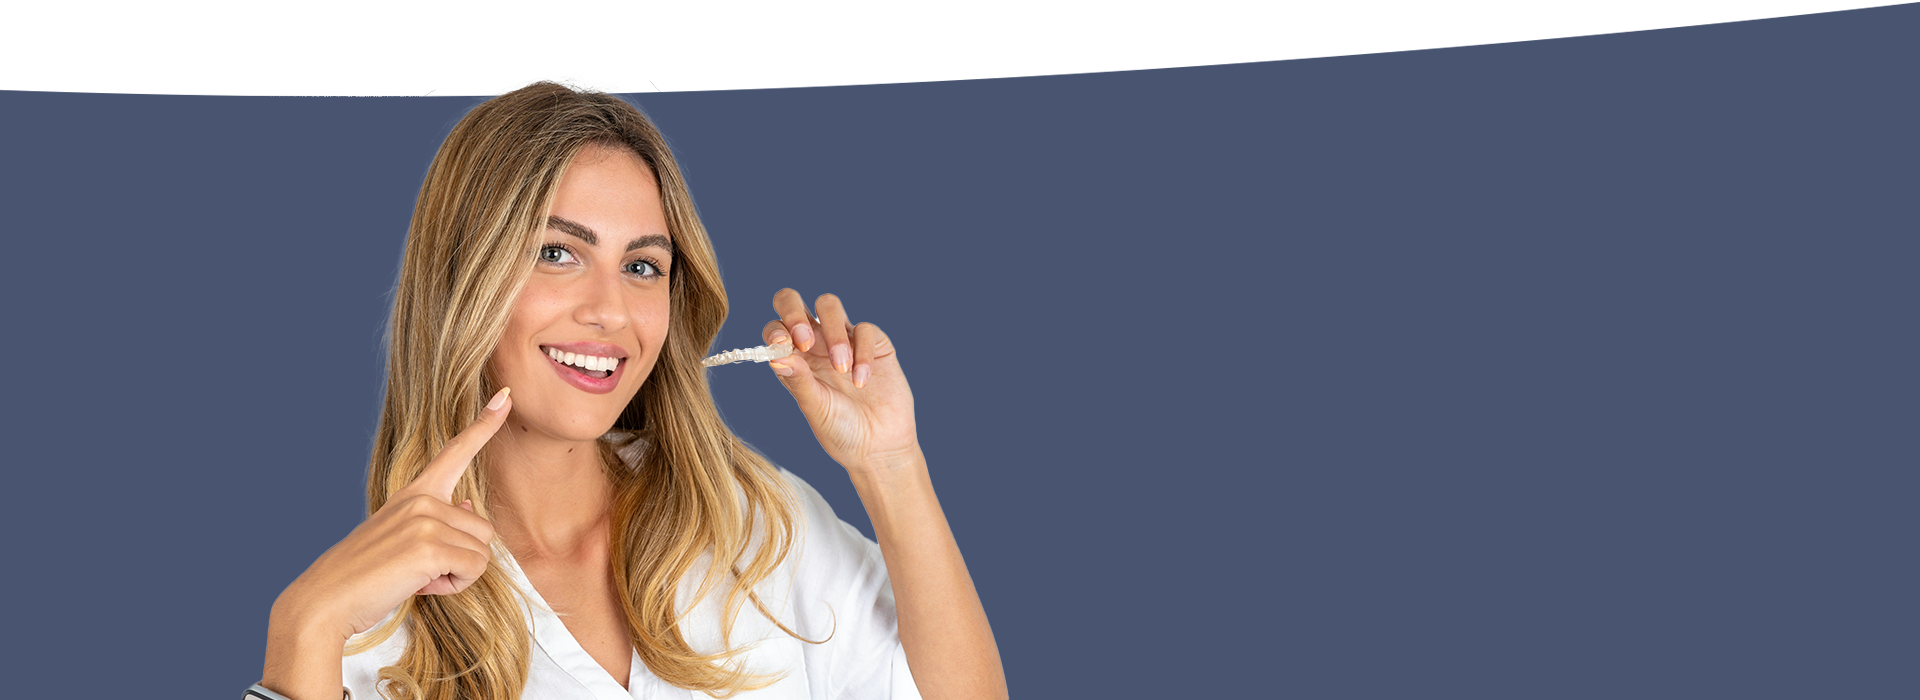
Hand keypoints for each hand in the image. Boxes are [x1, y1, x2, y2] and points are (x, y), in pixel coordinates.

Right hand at [273, 387, 511, 641]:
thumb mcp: (401, 539)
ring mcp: (425, 520)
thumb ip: (437, 521)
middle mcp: (421, 500)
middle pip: (484, 530)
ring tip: (418, 577)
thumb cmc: (365, 575)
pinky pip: (473, 569)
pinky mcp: (428, 547)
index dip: (484, 425)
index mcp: (414, 493)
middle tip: (422, 571)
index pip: (455, 452)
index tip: (505, 397)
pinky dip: (455, 586)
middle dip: (462, 560)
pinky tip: (422, 586)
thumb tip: (467, 506)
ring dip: (458, 575)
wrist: (326, 600)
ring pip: (483, 552)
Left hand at [763, 289, 919, 473]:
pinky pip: (864, 329)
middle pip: (795, 302)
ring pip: (828, 305)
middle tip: (806, 340)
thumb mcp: (815, 408)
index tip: (785, 344)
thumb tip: (774, 355)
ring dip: (833, 333)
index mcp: (794, 360)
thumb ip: (797, 380)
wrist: (879, 448)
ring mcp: (844, 340)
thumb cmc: (841, 431)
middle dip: (794, 311)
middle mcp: (815, 345)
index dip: (776, 329)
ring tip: (841, 368)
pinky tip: (862, 381)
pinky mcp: (874, 344)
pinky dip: (862, 353)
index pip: (775, 329)